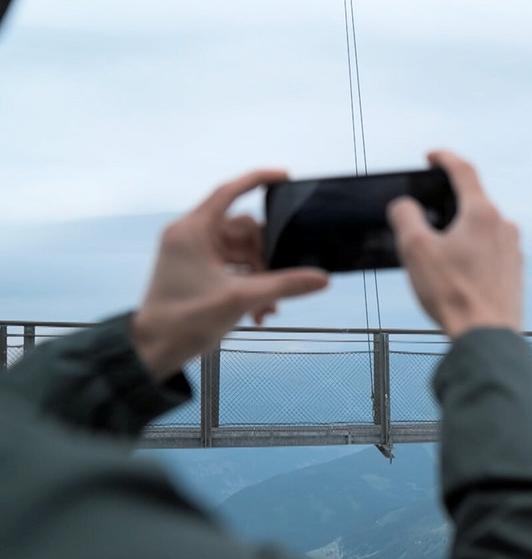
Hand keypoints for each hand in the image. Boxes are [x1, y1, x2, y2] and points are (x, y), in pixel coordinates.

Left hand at [131, 170, 329, 379]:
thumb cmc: (185, 320)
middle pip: (243, 230)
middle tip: (279, 282)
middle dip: (267, 256)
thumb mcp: (240, 300)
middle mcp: (191, 236)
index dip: (257, 180)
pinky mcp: (196, 271)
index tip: (285, 177)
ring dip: (260, 276)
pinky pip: (232, 267)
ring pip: (240, 252)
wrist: (153, 351)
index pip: (229, 192)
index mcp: (193, 231)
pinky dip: (248, 283)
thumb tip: (321, 278)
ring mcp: (193, 254)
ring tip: (270, 307)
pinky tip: (261, 311)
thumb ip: (284, 285)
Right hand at [388, 150, 521, 337]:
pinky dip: (471, 253)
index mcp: (482, 213)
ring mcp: (513, 250)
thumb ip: (405, 216)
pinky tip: (456, 273)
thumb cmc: (453, 293)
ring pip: (482, 229)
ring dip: (460, 232)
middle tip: (426, 215)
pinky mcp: (515, 272)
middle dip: (448, 204)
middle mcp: (504, 226)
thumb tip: (405, 206)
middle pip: (473, 202)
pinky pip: (490, 251)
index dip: (444, 158)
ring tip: (438, 252)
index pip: (464, 171)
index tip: (431, 157)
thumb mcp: (415, 249)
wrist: (487, 337)